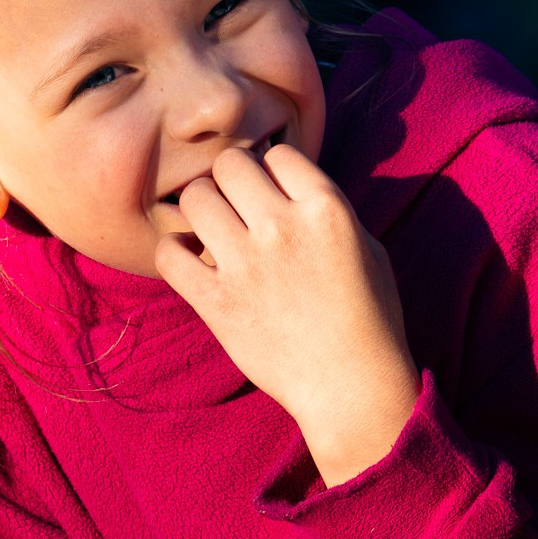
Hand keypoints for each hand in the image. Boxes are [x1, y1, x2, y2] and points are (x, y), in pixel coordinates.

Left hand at [155, 142, 419, 484]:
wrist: (351, 386)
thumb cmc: (369, 318)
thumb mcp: (367, 248)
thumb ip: (327, 209)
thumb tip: (290, 183)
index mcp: (325, 207)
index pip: (278, 152)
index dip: (272, 171)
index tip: (273, 196)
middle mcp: (282, 226)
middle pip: (229, 164)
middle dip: (230, 182)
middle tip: (235, 209)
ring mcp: (245, 264)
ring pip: (194, 197)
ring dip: (200, 211)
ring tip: (212, 234)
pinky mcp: (215, 301)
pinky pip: (169, 254)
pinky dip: (173, 253)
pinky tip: (191, 265)